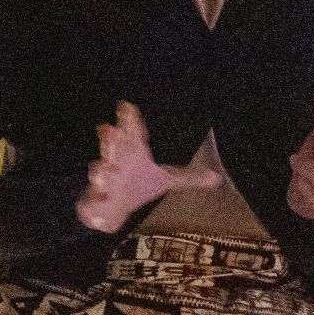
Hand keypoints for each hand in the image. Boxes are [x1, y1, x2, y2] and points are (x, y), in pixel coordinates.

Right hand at [76, 101, 224, 233]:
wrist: (111, 208)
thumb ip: (189, 178)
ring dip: (101, 170)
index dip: (130, 121)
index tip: (126, 106)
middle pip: (116, 151)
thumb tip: (217, 178)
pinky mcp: (98, 197)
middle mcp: (119, 165)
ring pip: (103, 172)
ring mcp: (106, 180)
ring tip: (101, 169)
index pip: (134, 135)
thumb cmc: (137, 187)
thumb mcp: (166, 181)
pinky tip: (97, 188)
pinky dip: (96, 195)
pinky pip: (95, 195)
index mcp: (136, 157)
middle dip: (112, 141)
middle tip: (110, 129)